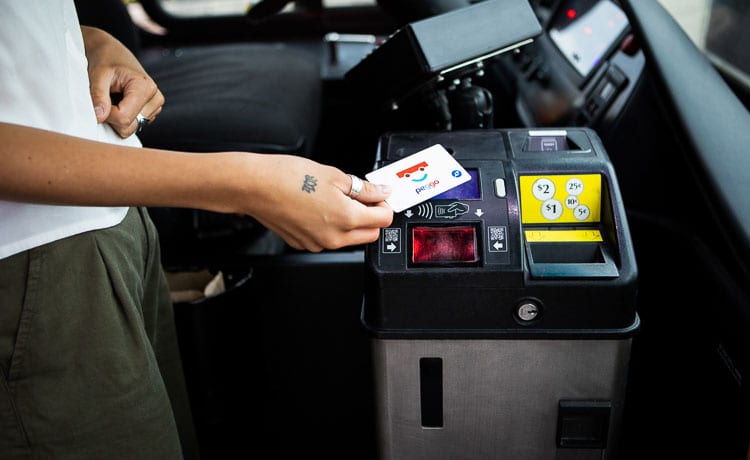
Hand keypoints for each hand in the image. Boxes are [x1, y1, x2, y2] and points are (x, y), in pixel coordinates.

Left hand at [81, 26, 163, 137]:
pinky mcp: (151, 111)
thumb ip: (98, 97)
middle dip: (112, 117)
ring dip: (117, 117)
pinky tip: (119, 101)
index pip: (125, 118)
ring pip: (132, 127)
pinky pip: (133, 124)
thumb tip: (99, 118)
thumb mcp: (98, 74)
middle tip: (105, 99)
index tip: (98, 103)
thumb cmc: (105, 59)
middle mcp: (155, 98)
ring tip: (113, 97)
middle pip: (130, 126)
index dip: (107, 115)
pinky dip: (122, 117)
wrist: (110, 51)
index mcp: (145, 87)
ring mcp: (154, 106)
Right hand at [241, 154, 393, 251]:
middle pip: (369, 233)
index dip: (384, 204)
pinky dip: (329, 226)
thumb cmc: (288, 177)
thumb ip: (364, 189)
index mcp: (346, 219)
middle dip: (370, 216)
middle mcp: (333, 238)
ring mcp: (317, 244)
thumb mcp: (334, 176)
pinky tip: (317, 207)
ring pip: (348, 238)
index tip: (378, 195)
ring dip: (350, 222)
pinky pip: (326, 239)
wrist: (255, 186)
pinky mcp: (303, 244)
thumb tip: (382, 192)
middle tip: (359, 196)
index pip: (383, 220)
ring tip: (333, 198)